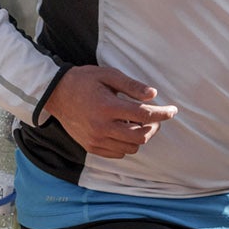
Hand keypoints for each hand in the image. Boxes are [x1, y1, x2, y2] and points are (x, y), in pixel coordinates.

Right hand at [43, 65, 178, 159]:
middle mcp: (102, 127)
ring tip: (135, 122)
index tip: (172, 110)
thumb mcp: (108, 75)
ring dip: (139, 136)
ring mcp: (96, 139)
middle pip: (140, 136)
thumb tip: (153, 95)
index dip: (162, 113)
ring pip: (131, 147)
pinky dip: (126, 144)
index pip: (143, 115)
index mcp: (107, 107)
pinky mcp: (91, 146)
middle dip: (153, 127)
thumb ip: (131, 86)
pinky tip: (123, 130)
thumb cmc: (84, 81)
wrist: (56, 94)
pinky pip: (118, 153)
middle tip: (154, 117)